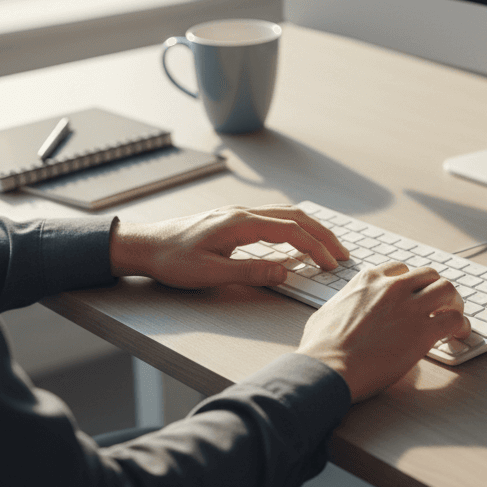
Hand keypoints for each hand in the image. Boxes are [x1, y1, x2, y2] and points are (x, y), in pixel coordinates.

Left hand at [109, 204, 348, 287]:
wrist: (143, 245)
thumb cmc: (172, 260)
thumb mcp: (210, 273)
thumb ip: (250, 272)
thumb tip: (285, 271)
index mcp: (241, 223)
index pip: (291, 231)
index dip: (316, 247)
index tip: (333, 264)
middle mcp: (243, 213)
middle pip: (296, 217)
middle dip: (323, 234)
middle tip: (343, 253)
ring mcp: (239, 214)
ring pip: (286, 214)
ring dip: (311, 229)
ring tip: (328, 246)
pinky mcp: (234, 220)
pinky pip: (274, 218)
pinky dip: (295, 227)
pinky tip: (298, 240)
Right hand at [297, 261, 470, 400]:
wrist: (328, 367)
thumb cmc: (321, 347)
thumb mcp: (327, 311)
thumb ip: (344, 304)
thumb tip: (343, 310)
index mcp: (368, 280)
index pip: (400, 270)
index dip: (411, 284)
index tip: (414, 295)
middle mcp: (392, 287)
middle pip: (429, 275)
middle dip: (436, 289)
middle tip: (440, 304)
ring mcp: (410, 306)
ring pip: (447, 289)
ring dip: (454, 302)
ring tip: (454, 316)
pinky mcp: (423, 330)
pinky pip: (454, 319)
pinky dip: (461, 326)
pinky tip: (459, 334)